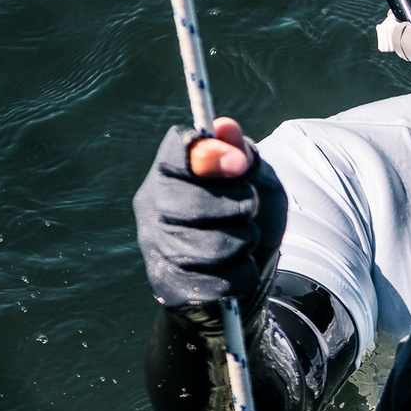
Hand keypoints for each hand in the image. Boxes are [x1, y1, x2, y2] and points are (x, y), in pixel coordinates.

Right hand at [131, 118, 286, 306]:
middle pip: (194, 202)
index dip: (211, 155)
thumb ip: (245, 156)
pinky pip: (221, 278)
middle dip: (237, 207)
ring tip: (243, 240)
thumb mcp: (259, 183)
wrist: (249, 275)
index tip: (240, 164)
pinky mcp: (169, 284)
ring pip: (212, 245)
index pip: (175, 153)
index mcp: (169, 172)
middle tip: (248, 208)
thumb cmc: (249, 220)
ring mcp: (156, 246)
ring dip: (244, 242)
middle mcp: (152, 206)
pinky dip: (242, 273)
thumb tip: (226, 127)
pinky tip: (235, 268)